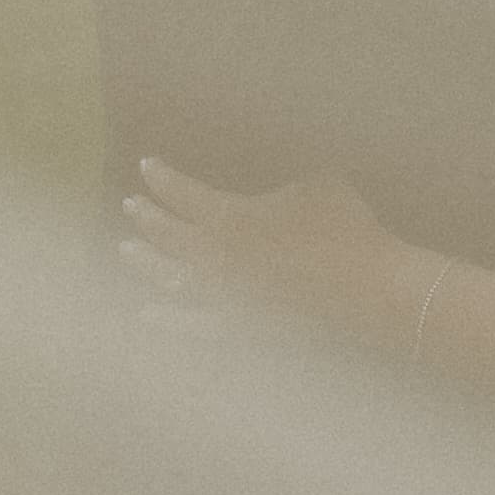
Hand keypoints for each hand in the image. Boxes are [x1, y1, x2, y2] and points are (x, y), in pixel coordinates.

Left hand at [124, 156, 406, 337]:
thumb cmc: (346, 229)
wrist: (367, 290)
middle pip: (169, 236)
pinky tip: (147, 313)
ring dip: (147, 262)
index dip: (163, 179)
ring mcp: (223, 296)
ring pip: (170, 278)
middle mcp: (215, 258)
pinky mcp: (237, 328)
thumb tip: (274, 193)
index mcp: (231, 217)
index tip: (147, 167)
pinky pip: (190, 325)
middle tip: (131, 206)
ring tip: (127, 251)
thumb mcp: (317, 185)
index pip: (184, 194)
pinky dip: (166, 319)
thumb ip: (283, 188)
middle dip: (148, 218)